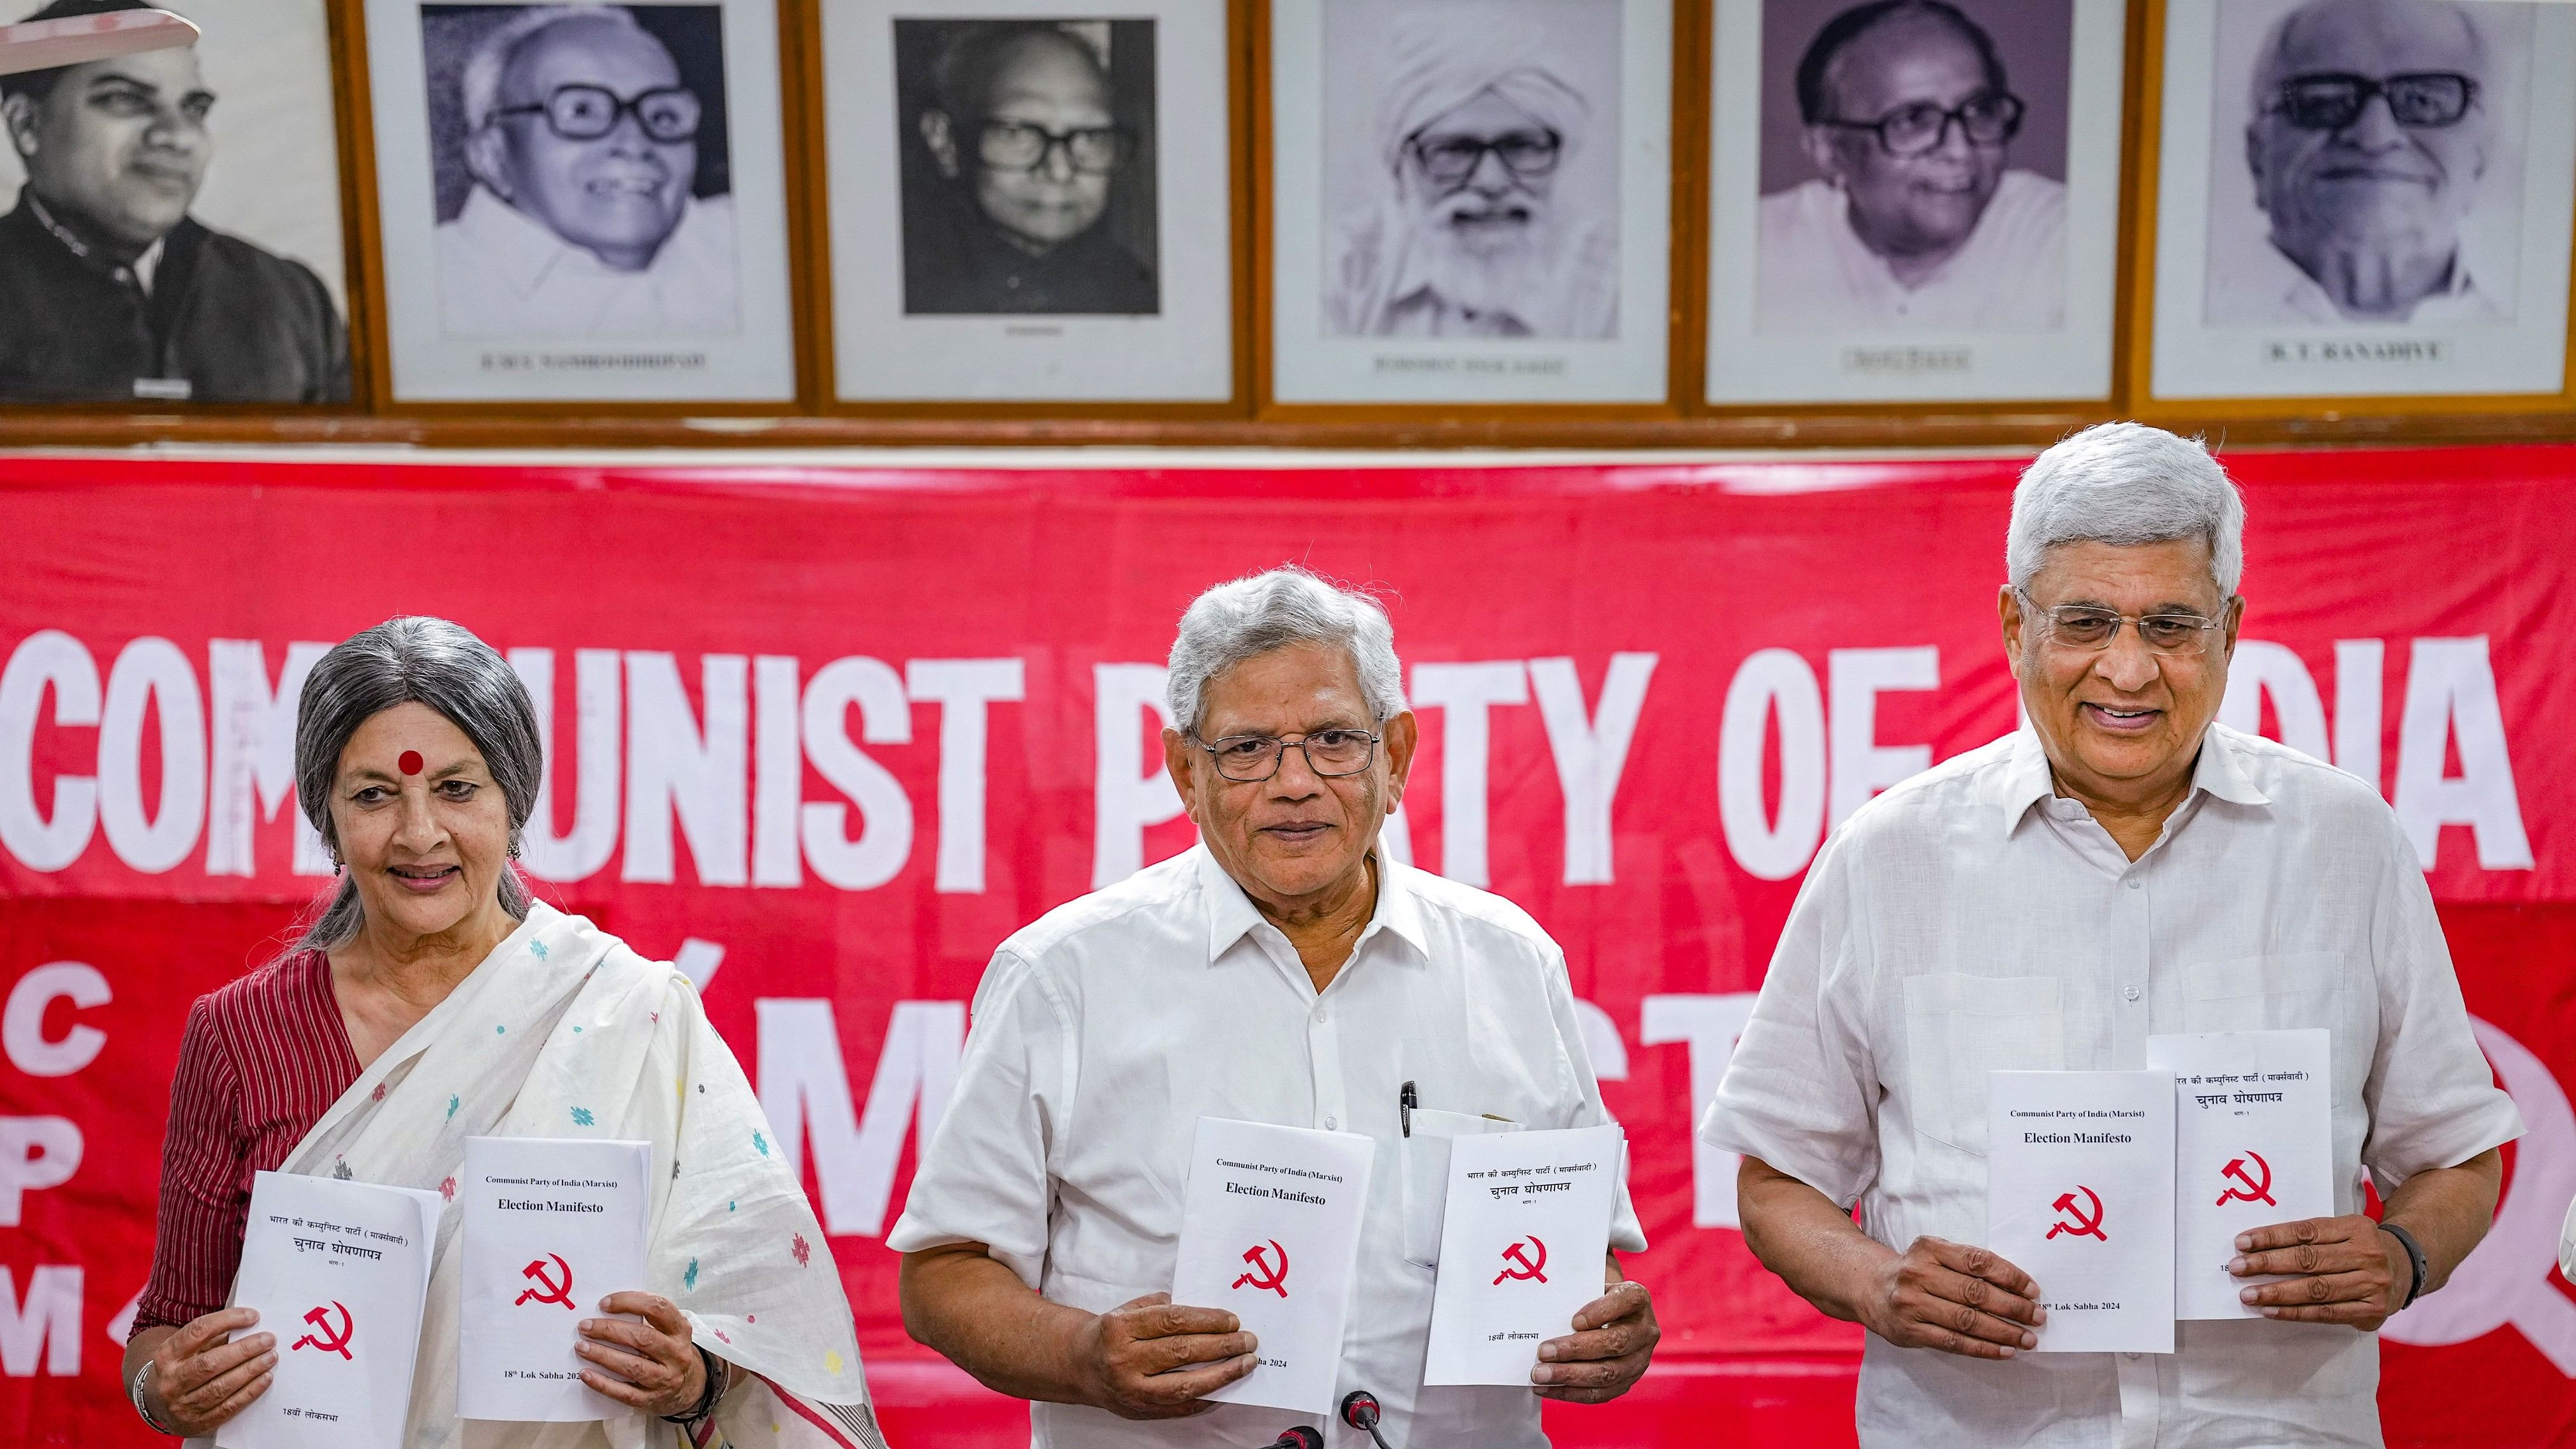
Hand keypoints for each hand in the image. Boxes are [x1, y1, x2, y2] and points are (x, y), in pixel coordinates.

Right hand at [147, 1308, 275, 1434]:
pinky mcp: (197, 1423)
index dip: (227, 1320)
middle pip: (210, 1363)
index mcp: (167, 1355)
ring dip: (250, 1370)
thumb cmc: (184, 1367)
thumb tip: (250, 1324)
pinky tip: (265, 1379)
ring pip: (220, 1387)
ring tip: (270, 1357)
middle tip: (268, 1340)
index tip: (253, 1316)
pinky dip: (249, 1392)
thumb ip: (214, 1337)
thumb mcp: (189, 1349)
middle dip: (244, 1350)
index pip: (198, 1332)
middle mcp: (171, 1380)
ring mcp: (182, 1405)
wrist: (161, 1405)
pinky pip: (228, 1407)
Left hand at [577, 1293, 714, 1417]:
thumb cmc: (670, 1352)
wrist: (689, 1388)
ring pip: (633, 1366)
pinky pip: (625, 1392)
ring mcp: (665, 1378)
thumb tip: (607, 1311)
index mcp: (680, 1330)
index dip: (630, 1302)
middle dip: (609, 1330)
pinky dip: (603, 1383)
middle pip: (642, 1338)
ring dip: (603, 1355)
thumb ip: (647, 1319)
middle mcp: (676, 1353)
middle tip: (585, 1326)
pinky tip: (586, 1374)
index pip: (658, 1308)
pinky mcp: (652, 1399)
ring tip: (581, 1347)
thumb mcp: (669, 1331)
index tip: (604, 1303)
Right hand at [1071, 1293, 1258, 1419]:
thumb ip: (1162, 1307)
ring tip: (1245, 1364)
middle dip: (1221, 1346)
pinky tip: (1226, 1388)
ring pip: (1183, 1385)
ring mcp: (1131, 1389)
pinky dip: (1206, 1399)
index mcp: (1120, 1327)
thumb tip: (1207, 1314)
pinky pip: (1179, 1408)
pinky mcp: (1139, 1411)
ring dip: (1221, 1375)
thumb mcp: (1129, 1309)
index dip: (1207, 1320)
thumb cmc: (1112, 1333)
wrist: (1079, 1366)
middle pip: (1181, 1351)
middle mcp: (1124, 1359)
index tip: (1233, 1320)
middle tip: (1248, 1340)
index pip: (1172, 1321)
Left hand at [1533, 1276, 1657, 1402]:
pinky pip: (1600, 1393)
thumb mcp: (1591, 1287)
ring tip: (1540, 1374)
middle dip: (1576, 1349)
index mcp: (1638, 1299)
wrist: (1612, 1318)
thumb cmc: (1595, 1299)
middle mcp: (1645, 1331)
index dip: (1601, 1311)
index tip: (1574, 1321)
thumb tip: (1546, 1315)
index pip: (1627, 1300)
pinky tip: (1547, 1388)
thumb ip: (1577, 1296)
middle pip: (1616, 1342)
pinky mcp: (1626, 1382)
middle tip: (1544, 1352)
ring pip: (1608, 1373)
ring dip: (1570, 1375)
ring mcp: (1639, 1360)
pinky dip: (1571, 1392)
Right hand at [1858, 1236, 2044, 1359]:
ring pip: (1967, 1321)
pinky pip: (1954, 1342)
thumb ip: (1968, 1265)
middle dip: (2012, 1307)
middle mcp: (1918, 1274)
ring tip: (2027, 1339)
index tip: (2033, 1291)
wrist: (1870, 1288)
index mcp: (1929, 1248)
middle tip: (2038, 1317)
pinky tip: (2004, 1351)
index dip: (2009, 1276)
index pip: (1977, 1261)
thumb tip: (2018, 1288)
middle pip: (1975, 1293)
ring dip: (2003, 1331)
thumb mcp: (1936, 1255)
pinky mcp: (1910, 1331)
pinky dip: (1983, 1348)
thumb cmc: (1917, 1271)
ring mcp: (1912, 1304)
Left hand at [2227, 1214, 2406, 1328]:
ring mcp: (2372, 1284)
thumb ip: (2309, 1236)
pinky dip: (2295, 1313)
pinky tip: (2271, 1311)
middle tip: (2237, 1268)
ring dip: (2277, 1293)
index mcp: (2356, 1227)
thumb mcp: (2343, 1230)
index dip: (2272, 1237)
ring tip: (2248, 1294)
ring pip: (2316, 1289)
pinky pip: (2326, 1313)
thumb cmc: (2359, 1247)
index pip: (2306, 1232)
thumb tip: (2257, 1245)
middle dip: (2268, 1264)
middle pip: (2309, 1260)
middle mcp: (2367, 1255)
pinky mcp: (2372, 1311)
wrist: (2408, 1267)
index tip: (2242, 1243)